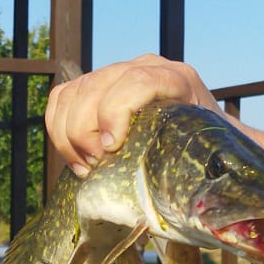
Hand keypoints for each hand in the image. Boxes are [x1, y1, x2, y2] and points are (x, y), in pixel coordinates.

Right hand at [46, 54, 216, 175]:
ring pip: (73, 94)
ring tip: (87, 167)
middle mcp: (144, 66)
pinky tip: (76, 158)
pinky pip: (61, 97)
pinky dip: (58, 129)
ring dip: (70, 135)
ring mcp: (117, 72)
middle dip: (86, 132)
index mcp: (178, 79)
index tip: (110, 150)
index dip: (115, 112)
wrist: (202, 136)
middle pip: (96, 87)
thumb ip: (193, 165)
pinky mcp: (95, 85)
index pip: (137, 81)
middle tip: (97, 168)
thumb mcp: (205, 154)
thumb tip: (167, 197)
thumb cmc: (206, 150)